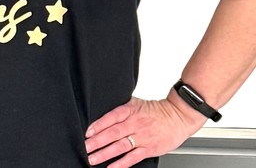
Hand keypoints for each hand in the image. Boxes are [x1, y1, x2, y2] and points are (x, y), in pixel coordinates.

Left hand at [84, 96, 205, 166]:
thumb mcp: (135, 103)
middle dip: (96, 142)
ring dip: (104, 153)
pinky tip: (111, 167)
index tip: (86, 133)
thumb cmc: (156, 110)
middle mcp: (135, 124)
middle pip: (112, 133)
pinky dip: (121, 164)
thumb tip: (102, 111)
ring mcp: (142, 137)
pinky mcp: (149, 149)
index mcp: (129, 111)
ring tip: (93, 158)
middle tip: (85, 147)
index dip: (97, 125)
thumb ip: (120, 109)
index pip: (110, 118)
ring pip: (120, 146)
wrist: (178, 116)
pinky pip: (133, 158)